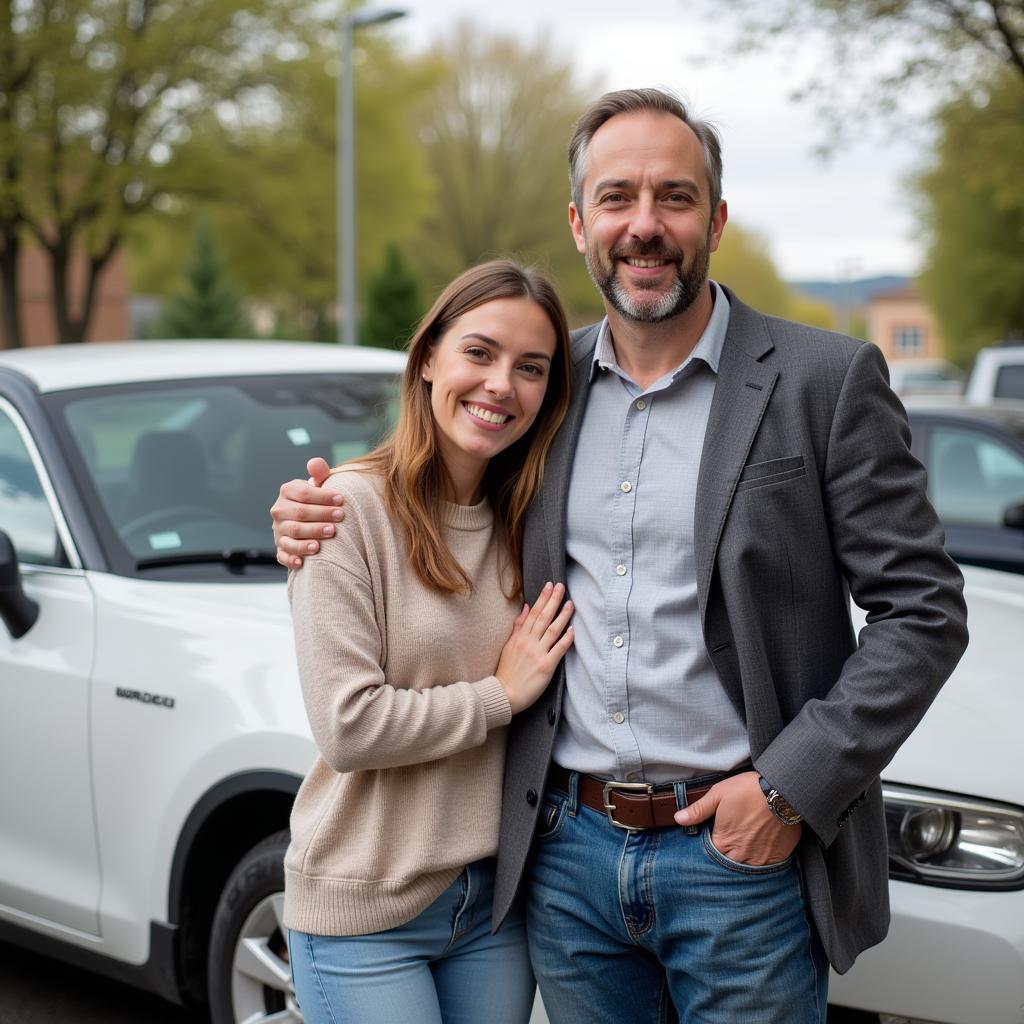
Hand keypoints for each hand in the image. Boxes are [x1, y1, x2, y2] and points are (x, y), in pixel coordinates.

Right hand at [271, 457, 340, 567]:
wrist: (309, 520)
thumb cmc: (318, 501)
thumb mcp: (319, 486)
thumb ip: (319, 474)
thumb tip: (315, 463)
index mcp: (287, 491)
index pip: (303, 493)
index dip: (323, 496)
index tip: (341, 499)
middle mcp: (279, 511)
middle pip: (299, 513)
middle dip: (321, 515)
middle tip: (340, 517)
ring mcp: (279, 531)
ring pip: (293, 533)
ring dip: (311, 534)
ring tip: (329, 534)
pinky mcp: (281, 549)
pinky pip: (283, 555)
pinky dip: (292, 558)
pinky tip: (303, 561)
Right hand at [495, 582, 574, 714]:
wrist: (505, 693)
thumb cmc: (507, 671)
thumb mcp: (508, 645)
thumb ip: (518, 627)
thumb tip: (525, 607)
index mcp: (520, 637)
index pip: (533, 613)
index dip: (542, 598)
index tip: (549, 586)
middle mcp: (529, 642)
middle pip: (543, 617)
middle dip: (553, 600)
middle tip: (561, 586)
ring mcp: (538, 653)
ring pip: (553, 630)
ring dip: (563, 615)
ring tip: (571, 604)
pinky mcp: (546, 666)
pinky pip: (559, 649)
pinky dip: (566, 638)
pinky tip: (573, 629)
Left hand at [673, 771, 801, 865]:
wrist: (783, 791)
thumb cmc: (749, 790)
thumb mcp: (718, 794)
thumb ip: (698, 810)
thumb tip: (678, 819)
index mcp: (724, 841)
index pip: (711, 855)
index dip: (711, 848)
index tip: (714, 840)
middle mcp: (741, 855)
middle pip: (728, 864)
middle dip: (727, 857)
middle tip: (730, 845)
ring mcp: (760, 858)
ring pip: (747, 868)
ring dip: (743, 861)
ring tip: (745, 848)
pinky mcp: (778, 857)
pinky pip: (767, 867)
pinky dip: (762, 860)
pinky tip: (761, 849)